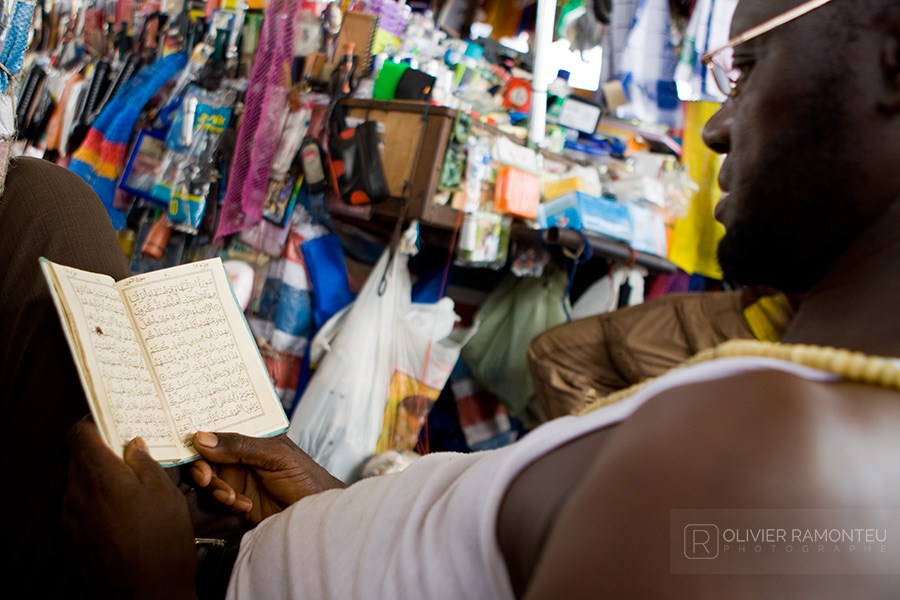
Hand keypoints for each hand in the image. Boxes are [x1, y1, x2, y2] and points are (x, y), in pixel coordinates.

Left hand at [64, 418, 197, 599]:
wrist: (149, 595)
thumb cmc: (162, 544)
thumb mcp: (164, 493)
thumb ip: (144, 463)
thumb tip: (133, 446)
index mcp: (100, 477)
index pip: (79, 435)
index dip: (94, 422)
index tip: (111, 420)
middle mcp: (77, 496)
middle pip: (78, 459)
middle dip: (101, 452)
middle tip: (128, 452)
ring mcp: (70, 521)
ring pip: (78, 485)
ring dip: (98, 479)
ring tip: (130, 487)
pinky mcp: (71, 541)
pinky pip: (79, 510)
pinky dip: (95, 503)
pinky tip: (122, 514)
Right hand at [190, 432, 345, 522]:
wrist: (315, 518)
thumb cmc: (308, 479)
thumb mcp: (276, 456)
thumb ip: (241, 447)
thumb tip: (203, 438)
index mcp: (254, 437)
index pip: (222, 428)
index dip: (203, 434)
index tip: (190, 444)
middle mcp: (243, 455)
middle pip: (207, 455)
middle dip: (203, 467)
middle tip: (208, 478)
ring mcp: (240, 477)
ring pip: (210, 478)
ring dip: (217, 488)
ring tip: (233, 497)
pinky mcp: (238, 499)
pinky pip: (218, 499)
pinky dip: (226, 503)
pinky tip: (245, 506)